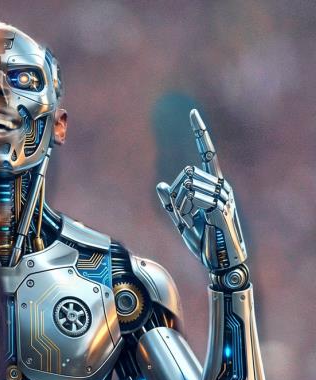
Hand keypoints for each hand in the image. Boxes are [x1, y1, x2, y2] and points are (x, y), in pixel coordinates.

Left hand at [156, 109, 246, 271]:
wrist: (219, 261)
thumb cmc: (203, 241)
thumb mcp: (181, 220)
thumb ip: (171, 203)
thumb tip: (161, 184)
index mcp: (212, 185)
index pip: (207, 154)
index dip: (200, 133)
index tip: (193, 113)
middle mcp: (220, 185)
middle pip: (185, 174)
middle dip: (175, 196)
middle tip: (184, 217)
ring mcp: (222, 195)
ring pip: (186, 186)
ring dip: (180, 206)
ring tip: (192, 223)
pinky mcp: (220, 205)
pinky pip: (193, 197)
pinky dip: (186, 210)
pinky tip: (195, 222)